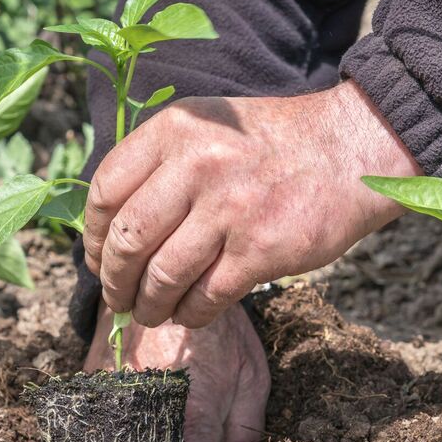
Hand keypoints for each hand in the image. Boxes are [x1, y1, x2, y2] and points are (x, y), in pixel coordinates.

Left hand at [83, 80, 420, 327]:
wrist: (349, 148)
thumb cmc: (270, 144)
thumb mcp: (207, 127)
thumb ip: (159, 163)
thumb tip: (110, 226)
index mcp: (175, 130)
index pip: (105, 191)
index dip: (91, 236)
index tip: (97, 258)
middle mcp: (196, 164)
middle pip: (127, 240)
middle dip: (113, 281)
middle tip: (117, 298)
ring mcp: (230, 208)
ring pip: (162, 276)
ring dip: (148, 306)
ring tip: (149, 313)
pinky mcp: (261, 249)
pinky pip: (206, 297)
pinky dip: (190, 315)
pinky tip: (189, 314)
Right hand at [84, 302, 268, 441]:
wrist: (168, 276)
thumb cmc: (217, 330)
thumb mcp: (251, 374)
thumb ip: (246, 431)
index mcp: (196, 414)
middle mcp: (150, 409)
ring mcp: (116, 395)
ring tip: (166, 432)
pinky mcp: (94, 382)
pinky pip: (103, 422)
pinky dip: (121, 428)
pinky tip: (141, 416)